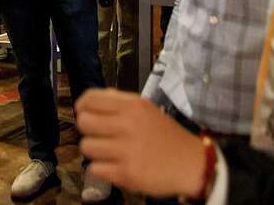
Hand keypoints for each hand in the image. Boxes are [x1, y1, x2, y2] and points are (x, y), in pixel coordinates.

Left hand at [77, 88, 206, 197]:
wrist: (191, 164)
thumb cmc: (166, 135)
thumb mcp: (146, 109)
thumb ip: (119, 102)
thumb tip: (89, 101)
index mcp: (132, 105)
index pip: (90, 99)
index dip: (82, 106)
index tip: (85, 113)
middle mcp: (128, 125)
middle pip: (83, 122)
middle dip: (88, 130)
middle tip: (99, 135)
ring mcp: (127, 150)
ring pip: (86, 147)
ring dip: (94, 151)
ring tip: (108, 152)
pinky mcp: (127, 174)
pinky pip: (94, 169)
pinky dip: (101, 168)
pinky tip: (114, 166)